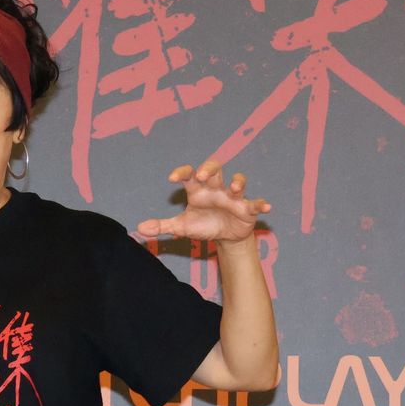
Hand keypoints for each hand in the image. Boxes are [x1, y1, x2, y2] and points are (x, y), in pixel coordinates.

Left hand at [136, 160, 269, 242]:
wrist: (224, 236)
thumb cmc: (202, 224)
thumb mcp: (182, 226)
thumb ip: (162, 226)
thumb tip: (139, 229)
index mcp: (198, 190)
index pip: (189, 175)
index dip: (181, 173)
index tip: (172, 178)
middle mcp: (216, 189)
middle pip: (214, 169)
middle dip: (210, 169)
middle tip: (203, 175)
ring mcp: (233, 197)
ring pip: (237, 181)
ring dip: (236, 182)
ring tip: (232, 188)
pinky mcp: (247, 208)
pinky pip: (256, 203)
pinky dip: (261, 203)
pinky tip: (266, 207)